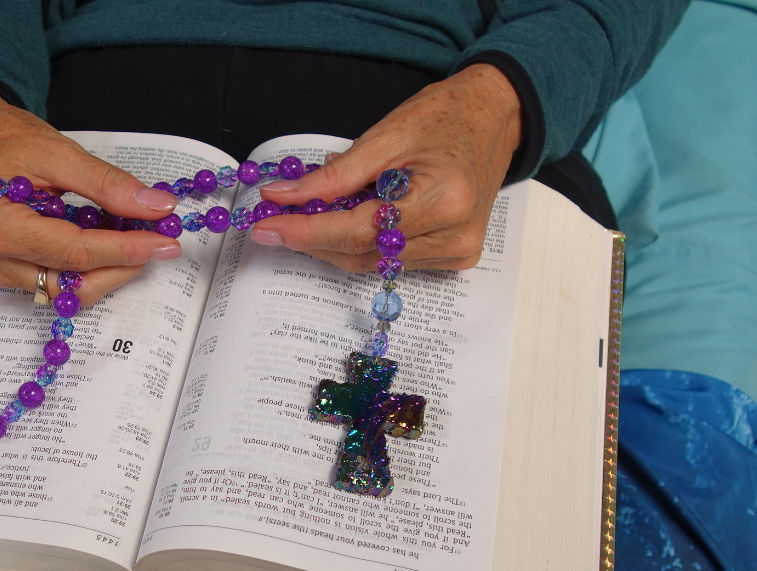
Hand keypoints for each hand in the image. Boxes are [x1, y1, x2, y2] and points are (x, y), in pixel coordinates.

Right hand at [0, 88, 181, 305]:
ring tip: (131, 236)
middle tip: (155, 238)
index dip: (126, 250)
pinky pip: (56, 283)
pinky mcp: (6, 272)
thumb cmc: (6, 138)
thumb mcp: (60, 152)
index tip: (166, 243)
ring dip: (107, 269)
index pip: (75, 252)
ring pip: (68, 291)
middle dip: (121, 264)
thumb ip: (108, 185)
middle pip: (73, 282)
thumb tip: (157, 207)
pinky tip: (105, 242)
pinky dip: (88, 268)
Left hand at [250, 64, 522, 272]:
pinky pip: (391, 262)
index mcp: (442, 199)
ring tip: (312, 213)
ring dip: (334, 242)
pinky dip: (362, 244)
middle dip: (312, 238)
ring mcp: (456, 251)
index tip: (265, 227)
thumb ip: (334, 175)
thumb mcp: (386, 135)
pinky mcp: (455, 258)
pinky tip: (350, 219)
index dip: (305, 230)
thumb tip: (281, 196)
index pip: (357, 230)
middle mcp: (453, 235)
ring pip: (372, 263)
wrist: (494, 119)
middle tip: (274, 221)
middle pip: (361, 253)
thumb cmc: (444, 118)